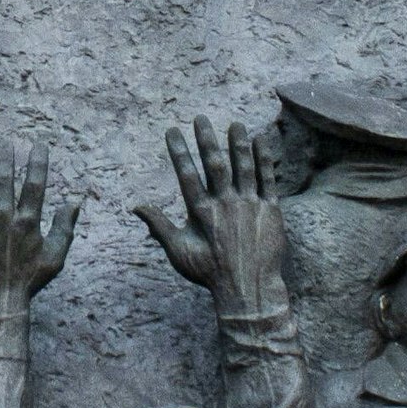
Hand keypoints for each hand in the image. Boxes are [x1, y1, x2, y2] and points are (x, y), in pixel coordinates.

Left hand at [0, 138, 78, 317]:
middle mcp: (0, 215)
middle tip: (3, 142)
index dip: (38, 161)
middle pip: (2, 176)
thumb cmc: (25, 282)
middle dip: (3, 156)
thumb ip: (65, 228)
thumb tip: (75, 201)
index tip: (38, 145)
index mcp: (26, 221)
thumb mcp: (54, 258)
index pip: (34, 183)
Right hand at [135, 117, 285, 304]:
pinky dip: (264, 159)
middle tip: (201, 118)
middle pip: (215, 163)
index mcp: (202, 212)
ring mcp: (250, 205)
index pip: (187, 174)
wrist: (249, 288)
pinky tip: (261, 142)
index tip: (172, 130)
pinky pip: (268, 179)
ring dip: (238, 143)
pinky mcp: (271, 210)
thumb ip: (158, 226)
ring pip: (244, 166)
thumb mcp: (178, 251)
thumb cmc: (209, 273)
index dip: (179, 150)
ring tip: (235, 124)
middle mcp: (226, 204)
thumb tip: (135, 207)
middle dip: (207, 139)